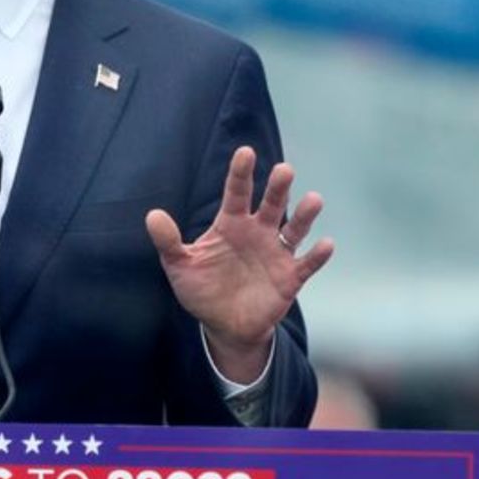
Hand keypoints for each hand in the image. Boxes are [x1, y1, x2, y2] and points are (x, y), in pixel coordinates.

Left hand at [145, 147, 332, 381]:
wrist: (224, 325)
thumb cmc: (202, 289)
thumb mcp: (180, 266)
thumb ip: (168, 242)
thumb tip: (152, 215)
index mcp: (230, 225)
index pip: (236, 193)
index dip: (240, 173)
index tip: (245, 152)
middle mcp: (257, 233)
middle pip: (270, 205)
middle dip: (277, 188)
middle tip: (284, 169)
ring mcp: (276, 253)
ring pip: (294, 230)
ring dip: (304, 215)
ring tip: (313, 199)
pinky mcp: (290, 277)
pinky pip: (306, 264)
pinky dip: (317, 255)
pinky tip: (326, 244)